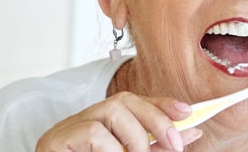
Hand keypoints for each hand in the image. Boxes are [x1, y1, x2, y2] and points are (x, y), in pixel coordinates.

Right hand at [35, 92, 202, 151]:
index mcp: (103, 123)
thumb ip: (157, 147)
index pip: (135, 102)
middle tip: (175, 144)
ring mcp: (67, 127)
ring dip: (135, 136)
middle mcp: (85, 118)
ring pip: (111, 110)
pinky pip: (93, 131)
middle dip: (156, 118)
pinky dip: (112, 148)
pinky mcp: (54, 140)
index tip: (188, 113)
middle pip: (124, 100)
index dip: (162, 104)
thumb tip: (192, 131)